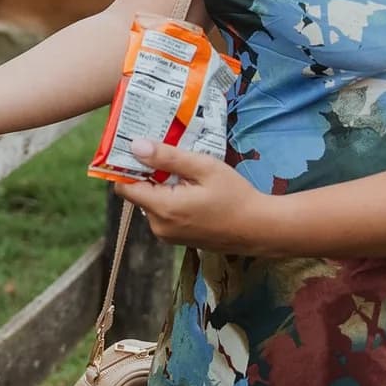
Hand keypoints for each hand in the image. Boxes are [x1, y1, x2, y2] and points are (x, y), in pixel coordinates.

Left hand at [112, 140, 277, 254]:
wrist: (260, 229)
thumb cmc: (235, 196)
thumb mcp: (204, 168)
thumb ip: (168, 157)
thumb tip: (136, 146)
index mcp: (163, 208)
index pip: (125, 187)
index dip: (127, 168)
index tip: (137, 150)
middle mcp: (159, 226)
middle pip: (138, 194)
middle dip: (148, 175)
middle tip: (168, 156)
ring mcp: (167, 236)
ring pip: (151, 203)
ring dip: (161, 187)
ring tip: (185, 172)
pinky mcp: (177, 239)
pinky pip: (163, 214)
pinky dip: (170, 200)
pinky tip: (191, 190)